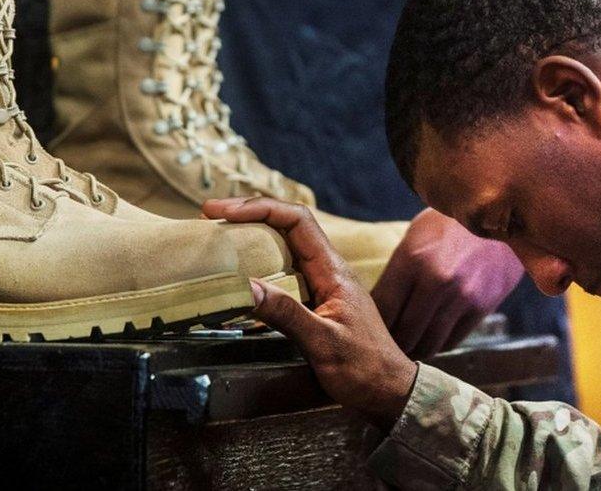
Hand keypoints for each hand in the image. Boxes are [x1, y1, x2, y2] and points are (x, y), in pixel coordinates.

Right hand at [203, 197, 417, 430]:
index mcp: (333, 271)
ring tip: (219, 235)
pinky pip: (284, 268)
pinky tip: (240, 270)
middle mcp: (328, 269)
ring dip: (252, 234)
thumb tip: (246, 286)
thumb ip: (287, 314)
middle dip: (250, 214)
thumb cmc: (364, 369)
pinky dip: (259, 261)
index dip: (259, 208)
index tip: (224, 212)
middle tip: (212, 218)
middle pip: (287, 224)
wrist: (389, 390)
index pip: (297, 220)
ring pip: (284, 244)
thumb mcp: (324, 343)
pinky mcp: (316, 297)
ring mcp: (322, 282)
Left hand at [372, 208, 523, 359]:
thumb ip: (397, 271)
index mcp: (412, 259)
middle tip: (385, 346)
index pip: (383, 308)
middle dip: (391, 343)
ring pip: (429, 343)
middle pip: (404, 332)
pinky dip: (438, 345)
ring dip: (414, 350)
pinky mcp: (482, 307)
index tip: (369, 328)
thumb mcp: (416, 236)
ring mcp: (462, 296)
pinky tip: (430, 340)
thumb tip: (376, 305)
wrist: (502, 215)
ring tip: (406, 348)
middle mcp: (436, 280)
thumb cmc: (449, 224)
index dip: (373, 324)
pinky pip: (453, 340)